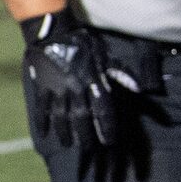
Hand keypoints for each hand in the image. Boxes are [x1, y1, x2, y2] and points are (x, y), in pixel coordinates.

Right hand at [20, 14, 119, 151]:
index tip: (109, 143)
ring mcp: (57, 89)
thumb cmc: (83, 42)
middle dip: (86, 136)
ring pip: (61, 116)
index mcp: (93, 81)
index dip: (107, 128)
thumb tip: (138, 89)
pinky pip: (42, 107)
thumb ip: (120, 74)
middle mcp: (75, 89)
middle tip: (89, 150)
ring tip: (68, 144)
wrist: (53, 31)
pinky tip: (44, 132)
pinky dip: (43, 120)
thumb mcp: (104, 56)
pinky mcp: (42, 86)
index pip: (103, 110)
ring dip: (65, 132)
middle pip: (81, 118)